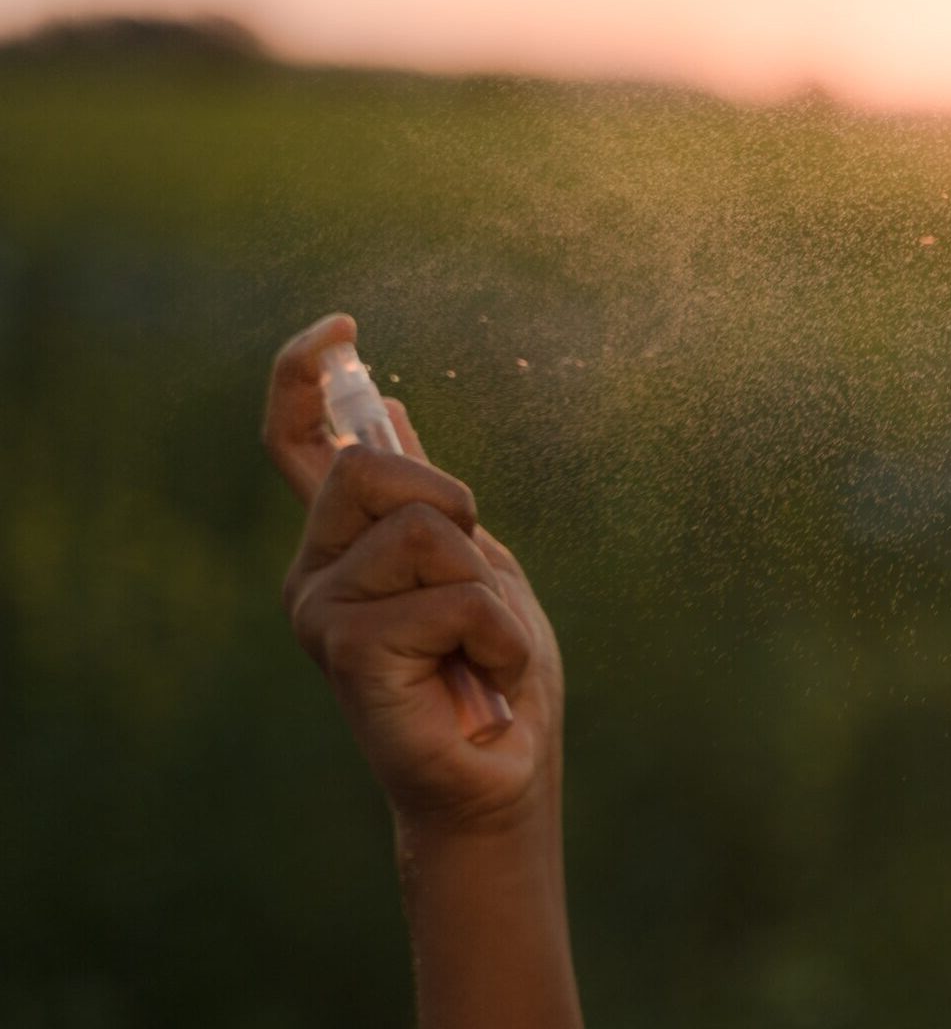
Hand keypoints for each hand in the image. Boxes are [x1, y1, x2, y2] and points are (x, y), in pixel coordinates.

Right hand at [265, 314, 565, 836]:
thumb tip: (386, 408)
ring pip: (425, 529)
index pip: (297, 443)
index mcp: (343, 545)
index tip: (340, 328)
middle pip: (372, 466)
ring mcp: (320, 611)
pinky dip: (495, 634)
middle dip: (452, 504)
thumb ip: (421, 498)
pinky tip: (482, 677)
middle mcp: (314, 572)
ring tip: (478, 647)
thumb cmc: (492, 675)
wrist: (500, 774)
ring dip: (487, 589)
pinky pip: (447, 597)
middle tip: (473, 585)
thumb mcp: (473, 562)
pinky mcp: (347, 650)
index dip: (303, 378)